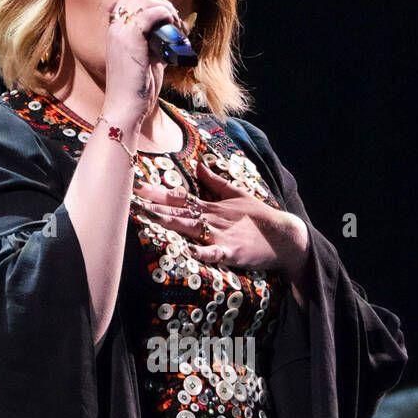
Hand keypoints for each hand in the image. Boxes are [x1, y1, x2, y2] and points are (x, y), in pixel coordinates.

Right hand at [104, 0, 190, 129]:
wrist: (126, 108)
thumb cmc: (137, 90)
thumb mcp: (148, 62)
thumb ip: (157, 46)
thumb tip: (175, 36)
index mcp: (115, 33)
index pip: (129, 2)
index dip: (151, 3)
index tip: (168, 17)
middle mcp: (115, 29)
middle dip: (160, 2)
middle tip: (175, 19)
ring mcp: (120, 33)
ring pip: (142, 1)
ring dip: (164, 7)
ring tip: (176, 22)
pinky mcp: (130, 40)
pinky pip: (148, 13)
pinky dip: (164, 14)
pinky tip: (173, 25)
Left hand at [132, 161, 310, 280]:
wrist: (285, 236)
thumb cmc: (260, 217)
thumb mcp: (237, 195)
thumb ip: (215, 182)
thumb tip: (198, 164)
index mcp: (211, 207)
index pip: (179, 197)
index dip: (156, 193)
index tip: (136, 186)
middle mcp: (212, 219)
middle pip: (178, 211)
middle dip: (154, 206)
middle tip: (131, 201)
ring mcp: (221, 235)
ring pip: (190, 228)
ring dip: (170, 223)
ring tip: (150, 218)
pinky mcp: (232, 252)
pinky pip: (214, 253)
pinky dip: (203, 252)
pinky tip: (189, 251)